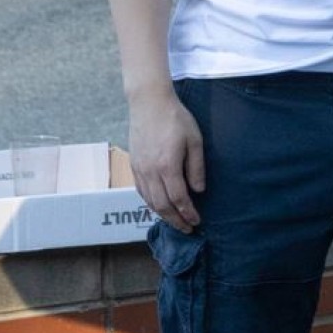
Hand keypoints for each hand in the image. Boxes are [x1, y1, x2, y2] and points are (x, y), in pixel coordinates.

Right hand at [128, 90, 203, 231]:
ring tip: (175, 221)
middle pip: (162, 205)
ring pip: (149, 200)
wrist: (149, 103)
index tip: (196, 221)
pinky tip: (159, 206)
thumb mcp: (195, 141)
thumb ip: (196, 168)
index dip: (188, 213)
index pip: (178, 199)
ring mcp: (139, 169)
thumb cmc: (176, 119)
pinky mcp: (134, 165)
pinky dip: (150, 202)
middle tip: (187, 229)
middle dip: (175, 220)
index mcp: (167, 166)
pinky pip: (140, 191)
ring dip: (162, 214)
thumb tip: (198, 191)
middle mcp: (150, 172)